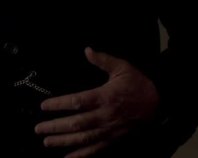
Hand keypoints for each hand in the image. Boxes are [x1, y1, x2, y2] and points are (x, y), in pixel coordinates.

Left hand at [34, 47, 159, 157]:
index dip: (59, 104)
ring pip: (83, 139)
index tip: (44, 106)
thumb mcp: (122, 67)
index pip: (78, 102)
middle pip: (77, 124)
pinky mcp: (114, 139)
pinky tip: (68, 157)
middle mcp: (105, 116)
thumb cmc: (138, 83)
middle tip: (38, 129)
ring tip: (47, 142)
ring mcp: (109, 130)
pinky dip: (81, 155)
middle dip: (56, 127)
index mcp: (105, 97)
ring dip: (64, 142)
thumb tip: (87, 50)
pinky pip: (96, 149)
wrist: (159, 102)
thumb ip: (103, 60)